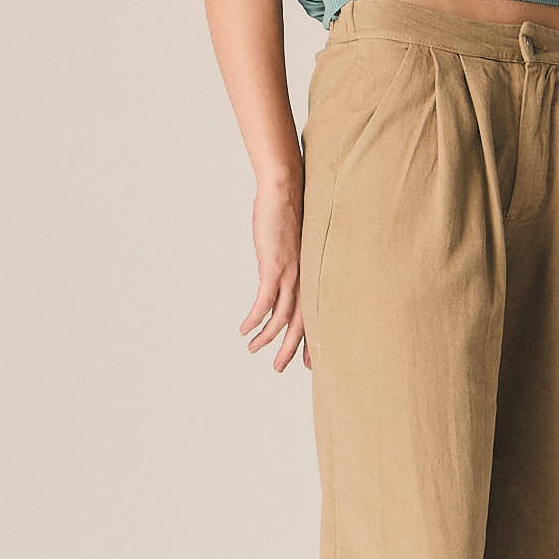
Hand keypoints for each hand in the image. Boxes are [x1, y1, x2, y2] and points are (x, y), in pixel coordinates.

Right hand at [239, 177, 308, 372]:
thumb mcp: (290, 246)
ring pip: (282, 318)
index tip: (308, 362)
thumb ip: (284, 265)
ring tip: (253, 350)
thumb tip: (272, 279)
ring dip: (266, 338)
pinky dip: (254, 320)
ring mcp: (292, 275)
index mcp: (312, 275)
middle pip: (301, 324)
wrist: (286, 190)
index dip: (311, 341)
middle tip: (280, 369)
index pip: (314, 315)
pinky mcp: (275, 268)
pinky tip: (244, 329)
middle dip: (290, 350)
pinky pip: (264, 303)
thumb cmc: (289, 213)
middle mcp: (306, 279)